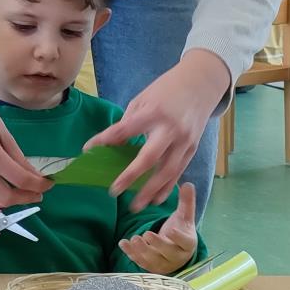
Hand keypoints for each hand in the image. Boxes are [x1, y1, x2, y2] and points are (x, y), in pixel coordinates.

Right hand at [0, 49, 51, 207]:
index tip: (49, 183)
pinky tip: (5, 190)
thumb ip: (20, 160)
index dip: (39, 185)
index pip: (20, 180)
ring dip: (11, 200)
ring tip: (24, 192)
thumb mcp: (5, 134)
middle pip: (6, 198)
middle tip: (38, 192)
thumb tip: (37, 178)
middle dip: (26, 198)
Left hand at [89, 50, 229, 211]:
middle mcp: (171, 128)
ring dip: (151, 191)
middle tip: (114, 192)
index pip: (125, 129)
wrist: (201, 83)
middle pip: (150, 158)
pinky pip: (179, 172)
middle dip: (131, 176)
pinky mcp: (193, 149)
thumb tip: (109, 143)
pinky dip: (167, 187)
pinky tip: (155, 199)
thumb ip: (128, 123)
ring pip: (168, 171)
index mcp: (154, 112)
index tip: (88, 150)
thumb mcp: (143, 99)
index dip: (105, 139)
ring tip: (135, 205)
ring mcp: (185, 141)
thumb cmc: (166, 91)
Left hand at [118, 184, 198, 273]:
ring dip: (141, 250)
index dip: (178, 237)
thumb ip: (186, 202)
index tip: (172, 230)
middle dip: (156, 245)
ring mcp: (163, 264)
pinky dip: (131, 254)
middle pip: (167, 252)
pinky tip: (123, 243)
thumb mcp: (185, 216)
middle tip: (147, 234)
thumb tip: (188, 184)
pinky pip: (140, 262)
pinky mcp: (150, 267)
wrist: (177, 250)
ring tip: (134, 238)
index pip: (185, 242)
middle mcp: (176, 257)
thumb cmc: (181, 230)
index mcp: (187, 244)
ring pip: (152, 260)